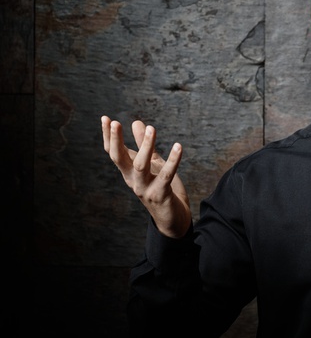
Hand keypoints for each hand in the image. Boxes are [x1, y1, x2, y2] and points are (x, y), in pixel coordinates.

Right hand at [101, 116, 191, 237]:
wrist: (172, 219)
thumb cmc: (161, 189)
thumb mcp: (153, 163)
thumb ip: (143, 145)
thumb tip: (136, 122)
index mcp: (129, 172)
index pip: (113, 153)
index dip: (109, 136)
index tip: (105, 118)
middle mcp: (133, 180)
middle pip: (119, 159)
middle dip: (116, 141)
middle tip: (116, 122)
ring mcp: (145, 188)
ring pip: (141, 166)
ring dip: (146, 146)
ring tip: (151, 128)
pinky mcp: (161, 195)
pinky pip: (166, 175)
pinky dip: (172, 160)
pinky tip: (178, 146)